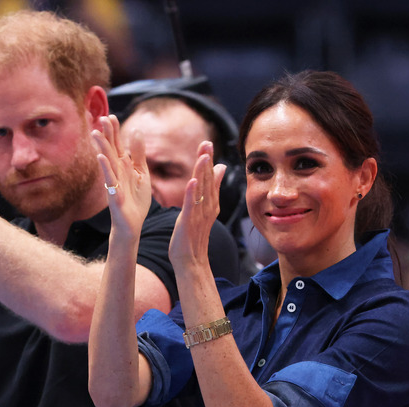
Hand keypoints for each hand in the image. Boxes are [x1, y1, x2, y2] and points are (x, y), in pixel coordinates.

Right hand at [92, 115, 150, 238]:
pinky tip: (101, 157)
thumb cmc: (136, 199)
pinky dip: (106, 168)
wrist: (133, 223)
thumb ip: (138, 154)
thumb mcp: (142, 173)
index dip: (115, 131)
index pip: (118, 145)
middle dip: (106, 134)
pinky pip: (110, 179)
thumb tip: (136, 131)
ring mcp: (114, 182)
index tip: (111, 116)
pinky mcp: (115, 195)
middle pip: (111, 150)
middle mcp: (117, 172)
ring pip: (108, 162)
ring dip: (102, 147)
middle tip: (102, 117)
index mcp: (124, 166)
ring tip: (96, 133)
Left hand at [169, 142, 225, 265]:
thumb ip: (212, 188)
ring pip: (201, 191)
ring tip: (203, 157)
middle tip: (206, 143)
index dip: (208, 161)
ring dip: (202, 174)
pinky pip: (191, 206)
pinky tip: (192, 182)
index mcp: (209, 202)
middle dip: (206, 162)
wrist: (191, 261)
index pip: (209, 178)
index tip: (206, 143)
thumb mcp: (204, 208)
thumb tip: (220, 168)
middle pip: (207, 181)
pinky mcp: (188, 223)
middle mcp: (207, 207)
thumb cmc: (194, 234)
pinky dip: (192, 194)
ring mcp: (198, 215)